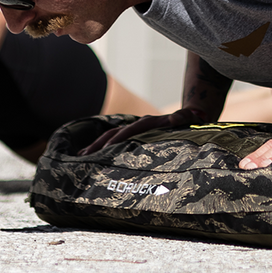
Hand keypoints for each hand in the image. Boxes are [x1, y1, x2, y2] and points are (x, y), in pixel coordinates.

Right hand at [77, 108, 204, 155]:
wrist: (189, 115)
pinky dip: (103, 148)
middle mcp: (139, 125)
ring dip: (97, 146)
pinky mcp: (135, 137)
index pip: (131, 130)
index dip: (120, 138)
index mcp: (150, 122)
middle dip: (100, 143)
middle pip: (116, 133)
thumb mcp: (189, 117)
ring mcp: (136, 131)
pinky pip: (116, 142)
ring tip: (82, 156)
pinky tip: (90, 157)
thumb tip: (173, 117)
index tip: (108, 147)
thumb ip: (183, 116)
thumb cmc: (190, 120)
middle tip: (85, 156)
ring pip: (112, 137)